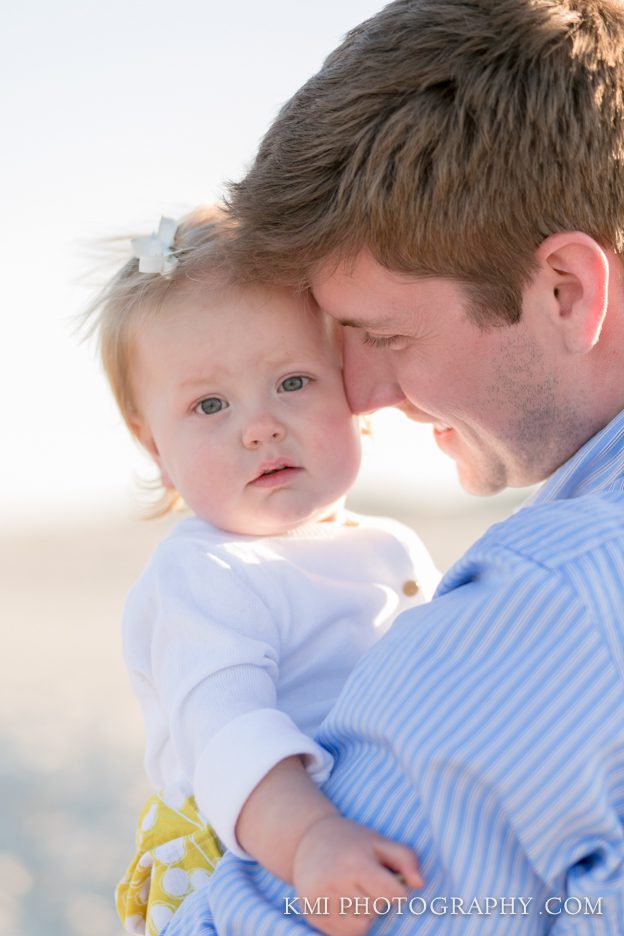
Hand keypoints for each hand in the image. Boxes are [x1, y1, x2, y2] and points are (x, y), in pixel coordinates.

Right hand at [292, 814, 422, 935]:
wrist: (307, 839)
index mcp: (355, 862)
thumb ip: (406, 859)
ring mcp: (321, 900)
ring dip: (364, 913)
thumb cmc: (351, 842)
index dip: (396, 890)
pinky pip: (344, 934)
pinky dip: (349, 923)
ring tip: (353, 891)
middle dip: (377, 898)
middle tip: (365, 880)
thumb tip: (420, 884)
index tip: (388, 879)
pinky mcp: (312, 913)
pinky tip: (342, 902)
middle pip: (376, 910)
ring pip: (361, 926)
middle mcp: (335, 882)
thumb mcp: (379, 842)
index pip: (394, 895)